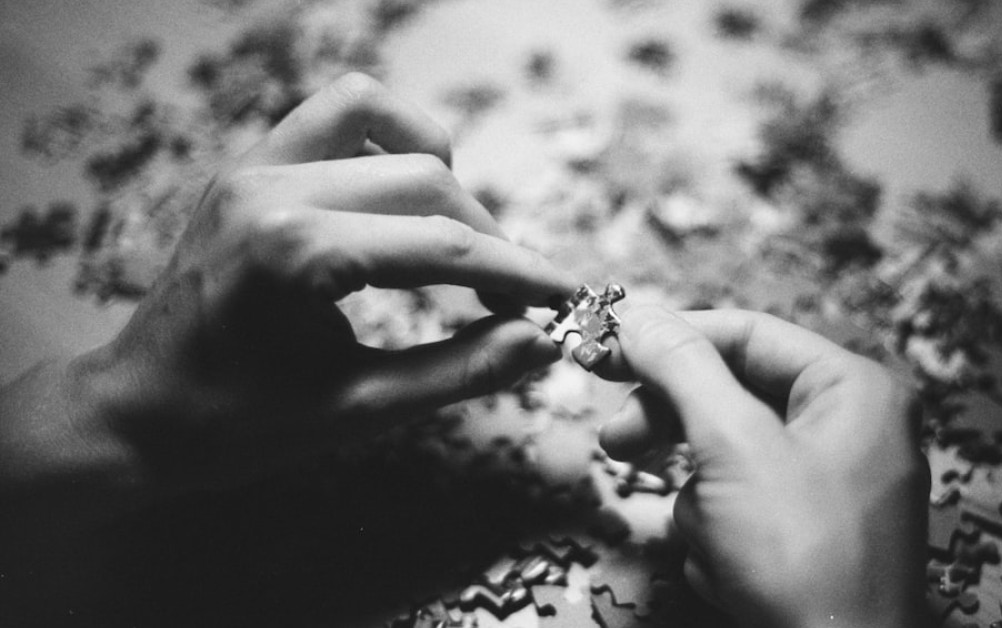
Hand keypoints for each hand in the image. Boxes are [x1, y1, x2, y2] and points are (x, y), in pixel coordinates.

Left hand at [1, 73, 575, 501]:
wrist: (134, 414)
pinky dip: (386, 141)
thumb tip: (542, 344)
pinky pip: (335, 114)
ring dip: (439, 174)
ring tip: (454, 240)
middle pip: (427, 180)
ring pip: (385, 121)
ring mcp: (253, 165)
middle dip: (486, 239)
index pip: (444, 247)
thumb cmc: (238, 426)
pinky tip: (401, 198)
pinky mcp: (247, 163)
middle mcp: (272, 189)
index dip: (520, 272)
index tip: (567, 296)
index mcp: (296, 254)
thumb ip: (459, 372)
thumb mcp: (358, 412)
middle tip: (510, 300)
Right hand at [598, 307, 927, 627]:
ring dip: (700, 504)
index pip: (746, 333)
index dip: (671, 339)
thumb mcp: (733, 445)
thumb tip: (635, 313)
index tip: (606, 349)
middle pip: (733, 397)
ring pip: (727, 461)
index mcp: (854, 390)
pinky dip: (720, 540)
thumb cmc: (802, 557)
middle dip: (675, 430)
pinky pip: (741, 511)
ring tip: (714, 541)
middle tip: (617, 443)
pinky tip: (732, 574)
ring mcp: (832, 488)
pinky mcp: (810, 538)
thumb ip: (682, 368)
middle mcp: (852, 430)